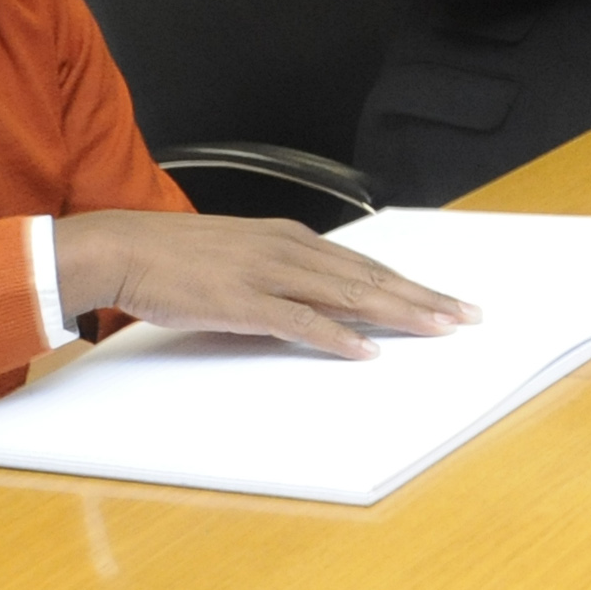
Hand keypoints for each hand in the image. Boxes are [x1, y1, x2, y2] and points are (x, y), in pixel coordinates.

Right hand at [53, 211, 477, 360]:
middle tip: (467, 316)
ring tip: (439, 328)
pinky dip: (337, 336)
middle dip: (424, 298)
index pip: (367, 266)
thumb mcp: (243, 254)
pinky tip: (366, 350)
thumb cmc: (178, 256)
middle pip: (372, 278)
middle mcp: (291, 251)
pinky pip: (300, 321)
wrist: (123, 248)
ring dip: (399, 313)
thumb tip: (319, 296)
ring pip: (350, 295)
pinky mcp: (244, 302)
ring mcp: (269, 275)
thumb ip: (283, 272)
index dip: (412, 285)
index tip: (449, 301)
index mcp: (293, 239)